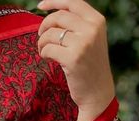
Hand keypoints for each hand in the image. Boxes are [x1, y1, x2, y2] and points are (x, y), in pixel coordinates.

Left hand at [36, 0, 115, 117]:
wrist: (98, 94)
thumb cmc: (91, 66)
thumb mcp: (91, 39)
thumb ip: (78, 24)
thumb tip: (52, 13)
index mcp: (97, 21)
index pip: (72, 2)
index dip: (54, 2)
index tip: (41, 5)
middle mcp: (91, 29)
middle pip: (59, 16)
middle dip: (44, 25)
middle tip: (41, 36)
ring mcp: (83, 43)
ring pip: (51, 33)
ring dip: (42, 41)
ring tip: (44, 50)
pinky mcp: (73, 58)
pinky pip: (49, 48)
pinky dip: (43, 52)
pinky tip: (46, 58)